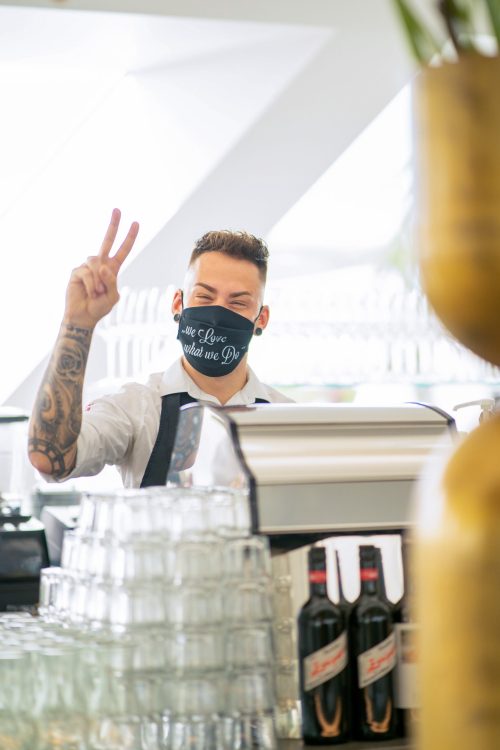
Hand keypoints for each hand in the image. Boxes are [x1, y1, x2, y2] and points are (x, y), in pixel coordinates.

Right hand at [64, 208, 138, 327]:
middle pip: (107, 241)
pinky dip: (92, 286)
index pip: (122, 250)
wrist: (83, 316)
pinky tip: (90, 293)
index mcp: (112, 269)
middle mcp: (100, 265)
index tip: (136, 223)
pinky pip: (87, 273)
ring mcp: (87, 267)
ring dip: (99, 281)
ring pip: (96, 262)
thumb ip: (112, 282)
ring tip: (98, 293)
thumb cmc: (99, 307)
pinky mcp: (77, 272)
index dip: (129, 238)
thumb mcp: (113, 297)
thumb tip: (103, 266)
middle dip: (113, 225)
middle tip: (118, 209)